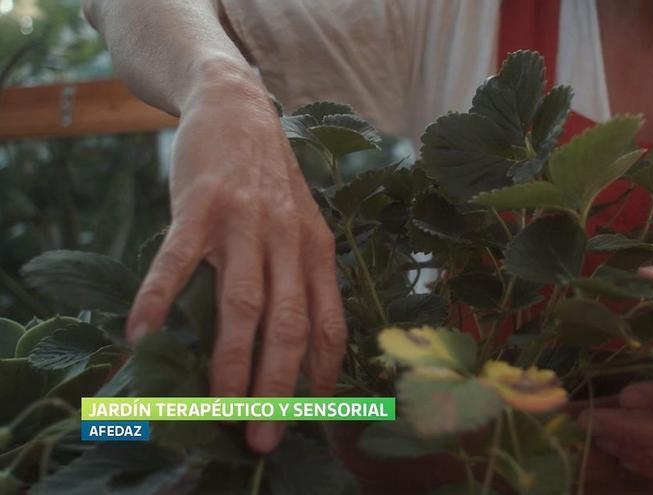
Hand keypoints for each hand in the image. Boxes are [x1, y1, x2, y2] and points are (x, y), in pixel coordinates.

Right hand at [125, 71, 346, 452]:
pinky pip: (178, 260)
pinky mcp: (201, 205)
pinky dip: (159, 299)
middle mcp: (289, 240)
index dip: (323, 374)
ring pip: (241, 303)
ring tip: (214, 408)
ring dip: (229, 361)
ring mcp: (246, 222)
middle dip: (278, 387)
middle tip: (263, 436)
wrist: (240, 108)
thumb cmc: (271, 182)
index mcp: (319, 250)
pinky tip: (142, 336)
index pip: (330, 323)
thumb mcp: (304, 225)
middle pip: (288, 325)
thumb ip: (303, 277)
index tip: (314, 416)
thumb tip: (299, 348)